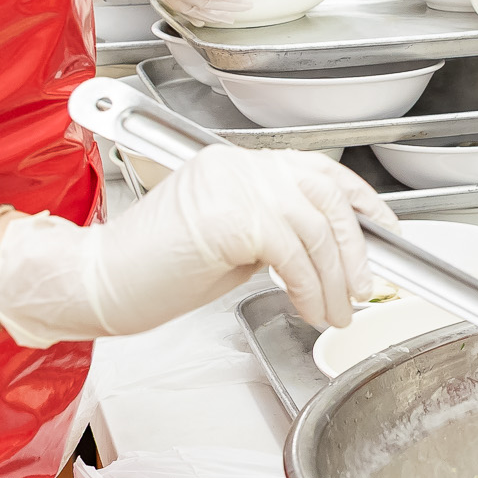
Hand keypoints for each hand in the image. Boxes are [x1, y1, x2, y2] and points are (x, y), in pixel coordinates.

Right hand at [0, 145, 396, 346]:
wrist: (92, 284)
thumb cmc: (149, 272)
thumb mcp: (229, 244)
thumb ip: (276, 234)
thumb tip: (331, 252)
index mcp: (239, 166)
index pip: (319, 172)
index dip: (361, 203)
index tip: (385, 232)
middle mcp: (238, 166)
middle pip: (325, 197)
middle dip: (355, 249)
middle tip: (363, 288)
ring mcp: (232, 187)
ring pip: (315, 227)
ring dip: (334, 279)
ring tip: (335, 312)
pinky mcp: (227, 218)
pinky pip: (292, 252)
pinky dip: (310, 285)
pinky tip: (310, 307)